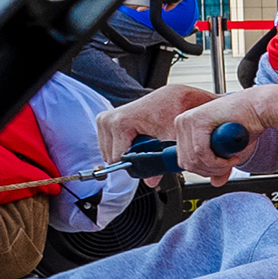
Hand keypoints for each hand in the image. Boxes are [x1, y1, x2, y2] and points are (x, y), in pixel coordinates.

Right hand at [95, 84, 214, 163]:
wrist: (173, 97)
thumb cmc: (172, 111)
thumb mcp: (170, 138)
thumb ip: (160, 161)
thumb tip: (151, 181)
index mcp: (120, 122)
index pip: (117, 159)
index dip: (134, 164)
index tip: (147, 159)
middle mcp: (107, 120)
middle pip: (111, 157)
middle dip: (130, 158)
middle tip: (148, 148)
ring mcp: (104, 120)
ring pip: (108, 152)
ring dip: (126, 152)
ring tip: (144, 142)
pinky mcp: (104, 120)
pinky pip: (108, 145)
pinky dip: (122, 145)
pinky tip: (137, 138)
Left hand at [171, 85, 277, 183]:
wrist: (260, 109)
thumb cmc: (247, 123)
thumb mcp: (228, 151)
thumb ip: (219, 166)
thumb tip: (215, 182)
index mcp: (185, 127)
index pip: (184, 160)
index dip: (204, 171)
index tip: (222, 168)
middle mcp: (182, 121)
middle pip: (187, 162)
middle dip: (210, 171)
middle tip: (229, 165)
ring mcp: (188, 119)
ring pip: (194, 160)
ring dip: (216, 167)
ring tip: (232, 160)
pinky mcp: (197, 120)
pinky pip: (201, 153)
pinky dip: (218, 161)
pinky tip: (232, 156)